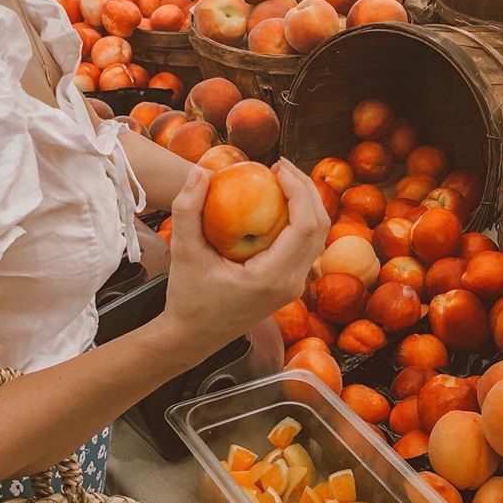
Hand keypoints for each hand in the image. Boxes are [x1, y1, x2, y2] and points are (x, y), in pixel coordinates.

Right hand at [162, 158, 329, 354]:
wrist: (194, 336)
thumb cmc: (187, 296)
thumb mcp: (182, 251)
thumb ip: (187, 209)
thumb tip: (200, 170)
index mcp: (273, 278)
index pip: (305, 225)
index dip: (298, 189)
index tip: (276, 167)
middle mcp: (292, 284)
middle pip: (320, 227)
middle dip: (306, 189)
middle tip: (281, 166)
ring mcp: (294, 286)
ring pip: (317, 237)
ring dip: (306, 203)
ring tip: (281, 179)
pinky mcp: (289, 285)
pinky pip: (305, 246)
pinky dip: (299, 219)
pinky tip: (276, 203)